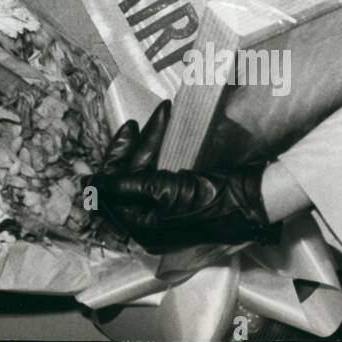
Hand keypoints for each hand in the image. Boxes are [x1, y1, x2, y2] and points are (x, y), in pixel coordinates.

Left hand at [90, 101, 280, 253]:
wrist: (253, 201)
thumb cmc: (208, 198)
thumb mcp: (163, 191)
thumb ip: (123, 185)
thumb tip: (88, 184)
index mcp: (140, 227)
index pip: (111, 188)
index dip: (114, 158)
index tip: (126, 129)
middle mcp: (148, 221)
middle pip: (126, 177)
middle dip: (133, 146)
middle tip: (141, 121)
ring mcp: (163, 210)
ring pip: (143, 169)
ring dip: (150, 141)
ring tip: (162, 114)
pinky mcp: (178, 197)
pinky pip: (159, 171)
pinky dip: (160, 149)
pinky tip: (165, 129)